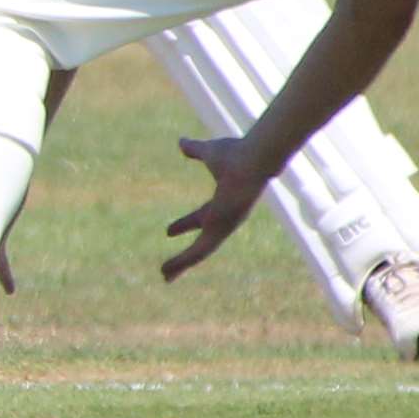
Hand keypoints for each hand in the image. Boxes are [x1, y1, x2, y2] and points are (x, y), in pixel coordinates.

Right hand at [161, 132, 273, 278]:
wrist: (253, 159)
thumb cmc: (238, 154)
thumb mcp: (208, 152)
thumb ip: (195, 150)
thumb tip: (181, 142)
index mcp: (224, 202)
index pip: (202, 217)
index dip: (186, 224)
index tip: (167, 232)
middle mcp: (226, 218)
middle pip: (203, 242)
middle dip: (186, 255)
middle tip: (170, 268)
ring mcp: (224, 226)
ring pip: (201, 252)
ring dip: (183, 264)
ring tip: (165, 275)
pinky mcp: (220, 231)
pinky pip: (200, 252)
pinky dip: (185, 262)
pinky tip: (170, 269)